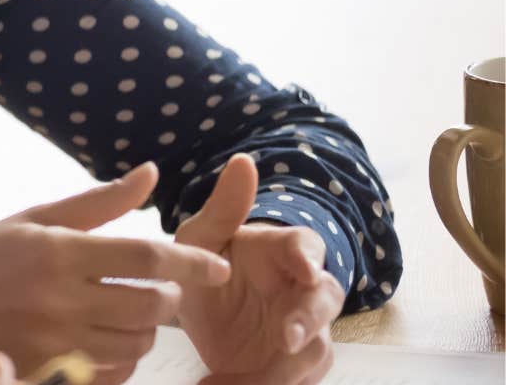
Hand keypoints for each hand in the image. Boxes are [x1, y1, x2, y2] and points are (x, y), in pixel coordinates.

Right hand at [0, 163, 230, 384]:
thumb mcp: (32, 219)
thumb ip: (97, 203)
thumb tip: (152, 174)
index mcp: (58, 250)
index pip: (146, 258)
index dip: (192, 263)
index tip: (218, 268)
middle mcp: (58, 296)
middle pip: (151, 307)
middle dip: (168, 301)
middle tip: (159, 294)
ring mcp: (53, 339)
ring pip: (137, 345)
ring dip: (147, 332)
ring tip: (130, 317)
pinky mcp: (47, 370)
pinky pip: (110, 372)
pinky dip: (120, 360)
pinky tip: (105, 342)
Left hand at [175, 153, 345, 384]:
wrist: (196, 309)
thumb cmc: (205, 261)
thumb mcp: (200, 237)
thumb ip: (223, 207)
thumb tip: (243, 160)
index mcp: (283, 251)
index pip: (307, 246)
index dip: (307, 257)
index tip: (302, 267)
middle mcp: (303, 290)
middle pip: (325, 303)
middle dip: (309, 321)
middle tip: (286, 338)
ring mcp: (303, 331)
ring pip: (316, 352)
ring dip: (283, 370)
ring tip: (236, 381)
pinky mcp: (293, 366)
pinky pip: (293, 383)